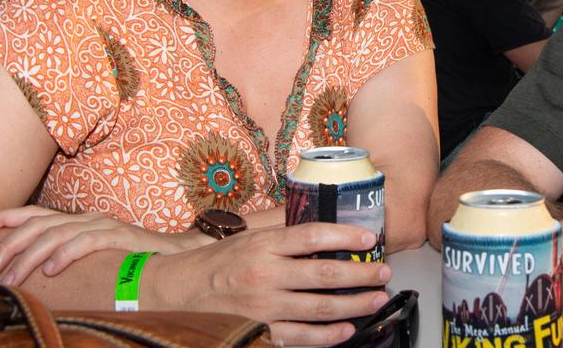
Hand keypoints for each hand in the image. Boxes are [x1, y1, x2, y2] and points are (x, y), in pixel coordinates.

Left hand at [0, 206, 209, 284]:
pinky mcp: (119, 237)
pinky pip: (86, 243)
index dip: (2, 218)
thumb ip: (66, 257)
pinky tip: (49, 272)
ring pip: (55, 235)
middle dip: (5, 244)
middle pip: (37, 224)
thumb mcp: (91, 257)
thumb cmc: (131, 261)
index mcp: (76, 220)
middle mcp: (86, 218)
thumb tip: (32, 272)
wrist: (177, 255)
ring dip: (27, 258)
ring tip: (9, 281)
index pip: (32, 213)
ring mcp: (103, 225)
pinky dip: (64, 255)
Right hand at [148, 222, 390, 345]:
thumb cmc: (219, 262)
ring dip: (354, 304)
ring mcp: (264, 307)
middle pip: (325, 273)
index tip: (369, 236)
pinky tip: (347, 329)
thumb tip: (324, 226)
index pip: (312, 235)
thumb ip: (285, 234)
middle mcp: (265, 275)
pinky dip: (328, 336)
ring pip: (320, 308)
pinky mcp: (261, 331)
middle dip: (360, 273)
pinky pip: (302, 338)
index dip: (345, 234)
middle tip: (382, 271)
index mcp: (263, 245)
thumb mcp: (249, 237)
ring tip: (374, 298)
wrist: (179, 292)